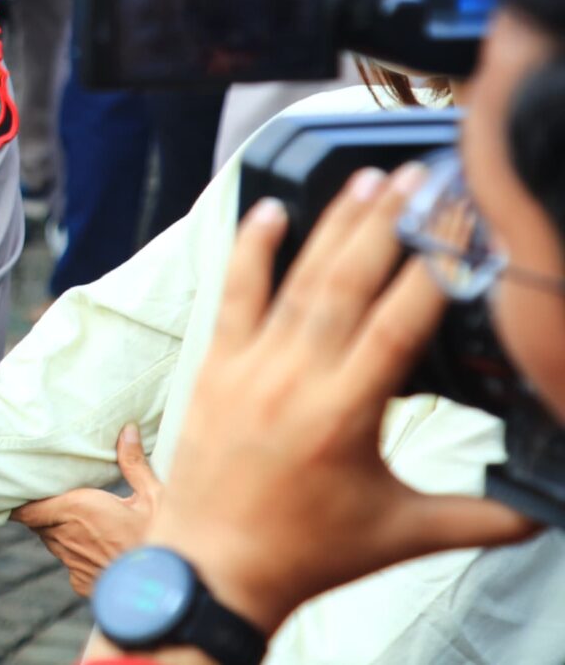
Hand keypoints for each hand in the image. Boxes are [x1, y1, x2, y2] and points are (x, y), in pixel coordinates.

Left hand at [12, 425, 159, 593]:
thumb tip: (127, 429)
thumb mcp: (153, 496)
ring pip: (53, 543)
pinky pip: (71, 565)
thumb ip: (134, 463)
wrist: (167, 590)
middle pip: (40, 522)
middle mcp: (66, 536)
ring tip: (78, 522)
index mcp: (77, 508)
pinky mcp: (82, 583)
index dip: (20, 503)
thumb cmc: (161, 540)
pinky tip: (99, 550)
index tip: (18, 491)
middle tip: (53, 499)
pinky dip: (78, 556)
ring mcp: (72, 563)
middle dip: (44, 512)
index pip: (27, 508)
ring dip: (60, 533)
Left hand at [142, 165, 536, 633]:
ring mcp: (248, 366)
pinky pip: (233, 294)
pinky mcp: (215, 365)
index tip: (462, 227)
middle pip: (346, 284)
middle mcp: (294, 379)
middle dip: (388, 225)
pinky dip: (251, 249)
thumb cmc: (309, 553)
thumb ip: (484, 516)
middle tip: (421, 179)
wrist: (215, 567)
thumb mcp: (406, 532)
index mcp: (345, 415)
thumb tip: (547, 506)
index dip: (434, 271)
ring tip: (369, 180)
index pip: (399, 327)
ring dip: (333, 224)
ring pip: (296, 280)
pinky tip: (270, 208)